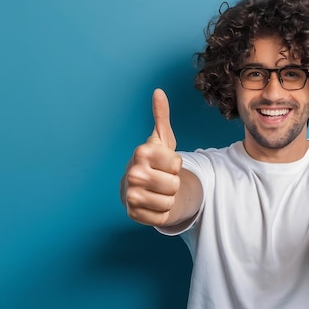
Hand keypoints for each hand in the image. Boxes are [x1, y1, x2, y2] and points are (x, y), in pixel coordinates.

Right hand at [122, 89, 182, 226]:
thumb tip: (158, 92)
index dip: (176, 165)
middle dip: (173, 183)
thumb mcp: (162, 139)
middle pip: (174, 184)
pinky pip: (162, 216)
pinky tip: (152, 203)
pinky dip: (161, 212)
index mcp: (142, 152)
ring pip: (169, 201)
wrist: (140, 187)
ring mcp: (130, 195)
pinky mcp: (133, 214)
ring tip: (158, 190)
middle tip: (161, 178)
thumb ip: (161, 116)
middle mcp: (133, 172)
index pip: (177, 164)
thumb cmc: (154, 161)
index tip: (165, 163)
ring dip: (168, 198)